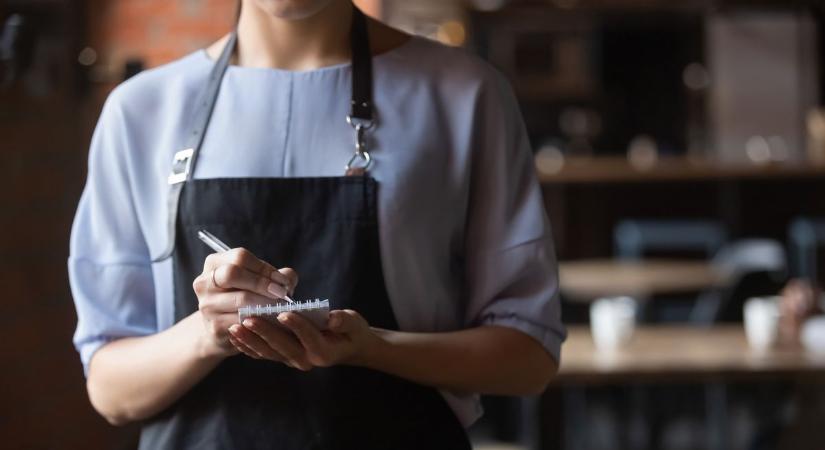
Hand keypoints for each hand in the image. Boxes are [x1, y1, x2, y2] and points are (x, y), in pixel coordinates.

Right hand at [192, 247, 298, 358]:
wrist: (222, 329)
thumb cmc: (244, 298)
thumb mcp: (256, 281)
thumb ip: (275, 275)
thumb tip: (288, 279)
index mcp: (214, 263)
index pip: (240, 257)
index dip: (264, 268)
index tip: (282, 281)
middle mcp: (204, 282)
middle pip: (233, 273)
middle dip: (262, 282)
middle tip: (281, 293)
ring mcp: (207, 305)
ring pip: (240, 299)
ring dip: (265, 302)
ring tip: (280, 306)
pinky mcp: (214, 326)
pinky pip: (242, 320)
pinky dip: (261, 320)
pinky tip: (271, 320)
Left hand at [228, 309, 376, 370]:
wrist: (346, 348)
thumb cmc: (350, 332)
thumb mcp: (354, 324)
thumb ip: (344, 321)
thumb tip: (333, 317)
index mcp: (324, 351)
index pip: (308, 337)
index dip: (297, 326)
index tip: (283, 313)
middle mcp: (306, 360)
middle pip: (282, 346)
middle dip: (264, 332)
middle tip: (248, 318)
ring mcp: (292, 360)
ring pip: (268, 352)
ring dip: (250, 340)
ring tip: (235, 327)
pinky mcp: (282, 358)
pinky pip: (262, 354)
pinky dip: (247, 346)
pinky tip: (234, 335)